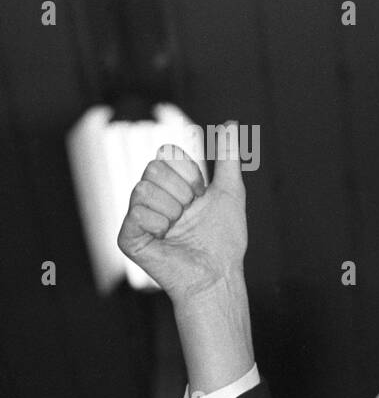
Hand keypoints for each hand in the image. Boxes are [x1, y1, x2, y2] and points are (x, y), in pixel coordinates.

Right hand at [117, 124, 247, 302]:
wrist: (218, 273)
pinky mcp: (127, 237)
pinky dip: (159, 225)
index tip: (200, 195)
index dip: (189, 174)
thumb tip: (232, 124)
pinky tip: (166, 239)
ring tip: (178, 228)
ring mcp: (137, 217)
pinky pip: (137, 212)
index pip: (167, 155)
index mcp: (171, 186)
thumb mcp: (230, 191)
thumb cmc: (225, 238)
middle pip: (153, 168)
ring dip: (171, 210)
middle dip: (181, 191)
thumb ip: (228, 157)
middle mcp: (151, 198)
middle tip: (189, 214)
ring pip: (143, 188)